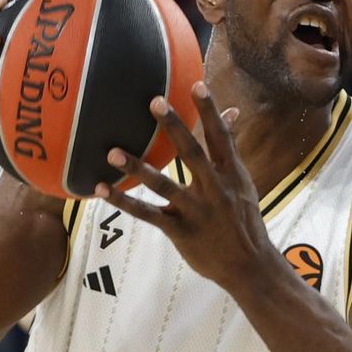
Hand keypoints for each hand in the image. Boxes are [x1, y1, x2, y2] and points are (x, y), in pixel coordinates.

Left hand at [97, 84, 268, 290]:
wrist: (249, 266)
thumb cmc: (244, 220)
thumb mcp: (243, 184)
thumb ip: (230, 149)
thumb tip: (231, 112)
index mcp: (232, 175)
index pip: (221, 137)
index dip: (210, 111)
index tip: (197, 85)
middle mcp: (215, 189)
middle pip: (192, 153)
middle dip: (174, 127)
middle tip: (154, 102)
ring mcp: (197, 211)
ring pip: (164, 185)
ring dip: (137, 168)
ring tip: (113, 152)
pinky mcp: (180, 231)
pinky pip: (147, 214)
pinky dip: (123, 202)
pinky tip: (102, 189)